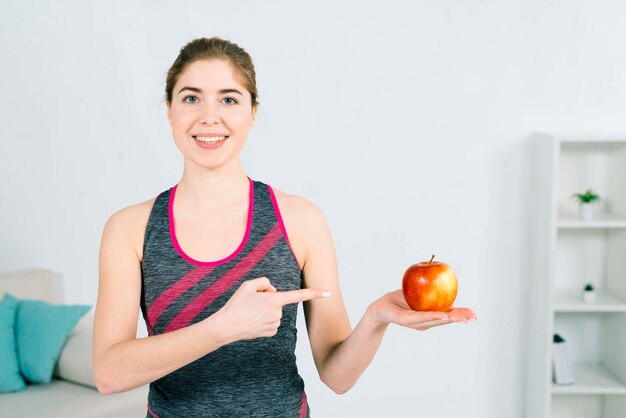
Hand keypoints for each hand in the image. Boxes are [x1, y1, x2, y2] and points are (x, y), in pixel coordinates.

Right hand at [215, 277, 329, 342]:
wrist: (226, 327)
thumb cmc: (236, 305)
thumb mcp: (247, 285)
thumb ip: (264, 282)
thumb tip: (273, 290)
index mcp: (274, 300)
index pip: (298, 295)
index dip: (315, 293)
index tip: (328, 293)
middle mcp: (277, 313)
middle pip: (279, 301)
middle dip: (269, 299)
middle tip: (251, 303)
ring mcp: (275, 324)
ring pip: (275, 312)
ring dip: (266, 310)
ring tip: (250, 312)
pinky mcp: (271, 332)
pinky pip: (272, 321)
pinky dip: (264, 319)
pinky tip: (253, 321)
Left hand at [368, 290, 475, 330]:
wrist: (381, 306)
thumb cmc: (400, 299)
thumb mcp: (419, 293)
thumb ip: (431, 289)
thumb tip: (445, 277)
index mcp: (430, 316)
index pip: (448, 315)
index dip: (462, 315)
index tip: (475, 315)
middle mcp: (425, 322)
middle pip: (445, 320)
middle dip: (460, 319)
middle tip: (473, 317)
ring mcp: (417, 323)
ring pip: (436, 320)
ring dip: (450, 319)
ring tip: (462, 318)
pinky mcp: (407, 320)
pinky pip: (421, 317)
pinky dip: (433, 316)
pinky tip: (443, 315)